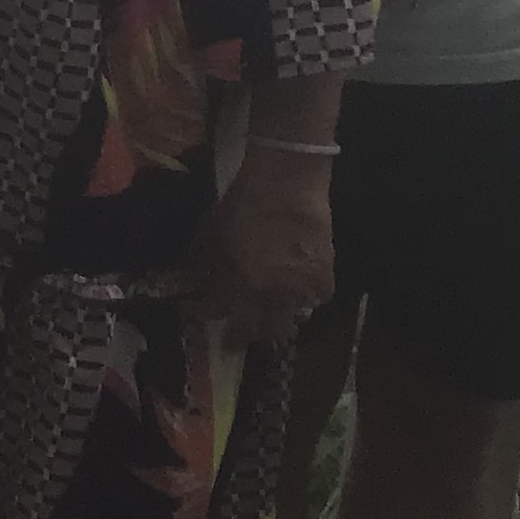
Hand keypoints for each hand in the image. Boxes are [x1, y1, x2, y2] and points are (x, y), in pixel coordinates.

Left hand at [199, 152, 333, 346]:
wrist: (286, 182)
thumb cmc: (243, 201)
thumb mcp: (211, 231)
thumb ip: (204, 263)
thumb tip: (195, 283)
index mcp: (237, 280)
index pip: (217, 312)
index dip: (207, 314)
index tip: (202, 314)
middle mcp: (268, 292)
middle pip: (256, 331)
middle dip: (243, 335)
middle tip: (236, 336)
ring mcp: (299, 288)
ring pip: (287, 324)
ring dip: (275, 323)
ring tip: (268, 318)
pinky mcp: (324, 277)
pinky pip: (316, 301)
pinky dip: (306, 301)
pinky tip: (299, 296)